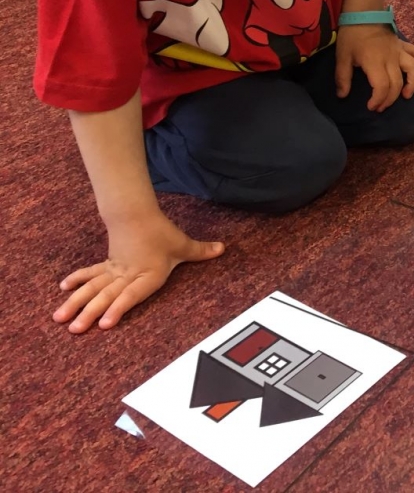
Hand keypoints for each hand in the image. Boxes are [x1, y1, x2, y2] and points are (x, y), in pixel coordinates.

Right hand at [53, 214, 223, 332]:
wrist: (138, 214)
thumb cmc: (161, 232)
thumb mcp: (182, 244)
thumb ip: (201, 251)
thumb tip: (223, 249)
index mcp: (147, 274)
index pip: (132, 294)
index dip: (119, 309)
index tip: (105, 323)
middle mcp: (128, 275)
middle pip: (106, 295)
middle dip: (89, 313)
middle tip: (75, 329)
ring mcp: (115, 270)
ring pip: (93, 287)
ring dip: (76, 302)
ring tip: (60, 317)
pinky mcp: (107, 264)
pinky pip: (90, 274)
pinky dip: (77, 281)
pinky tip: (62, 289)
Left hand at [336, 25, 413, 110]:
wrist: (363, 13)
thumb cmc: (351, 35)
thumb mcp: (342, 57)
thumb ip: (342, 77)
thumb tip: (342, 96)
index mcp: (374, 62)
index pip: (382, 86)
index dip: (378, 100)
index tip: (371, 107)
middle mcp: (391, 59)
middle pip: (396, 84)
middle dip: (389, 100)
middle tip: (380, 107)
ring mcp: (400, 52)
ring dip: (412, 85)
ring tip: (406, 95)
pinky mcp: (404, 46)